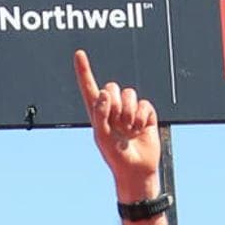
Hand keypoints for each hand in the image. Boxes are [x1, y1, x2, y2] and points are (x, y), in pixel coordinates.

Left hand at [73, 53, 162, 202]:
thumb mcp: (101, 135)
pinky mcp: (146, 114)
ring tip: (129, 128)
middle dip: (115, 103)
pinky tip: (140, 129)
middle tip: (117, 123)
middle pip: (113, 87)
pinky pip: (145, 103)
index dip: (84, 71)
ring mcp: (130, 111)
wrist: (136, 170)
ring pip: (130, 93)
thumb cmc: (115, 156)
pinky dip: (142, 116)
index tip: (79, 54)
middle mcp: (113, 109)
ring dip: (129, 112)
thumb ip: (100, 113)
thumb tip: (106, 92)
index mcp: (97, 112)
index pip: (89, 87)